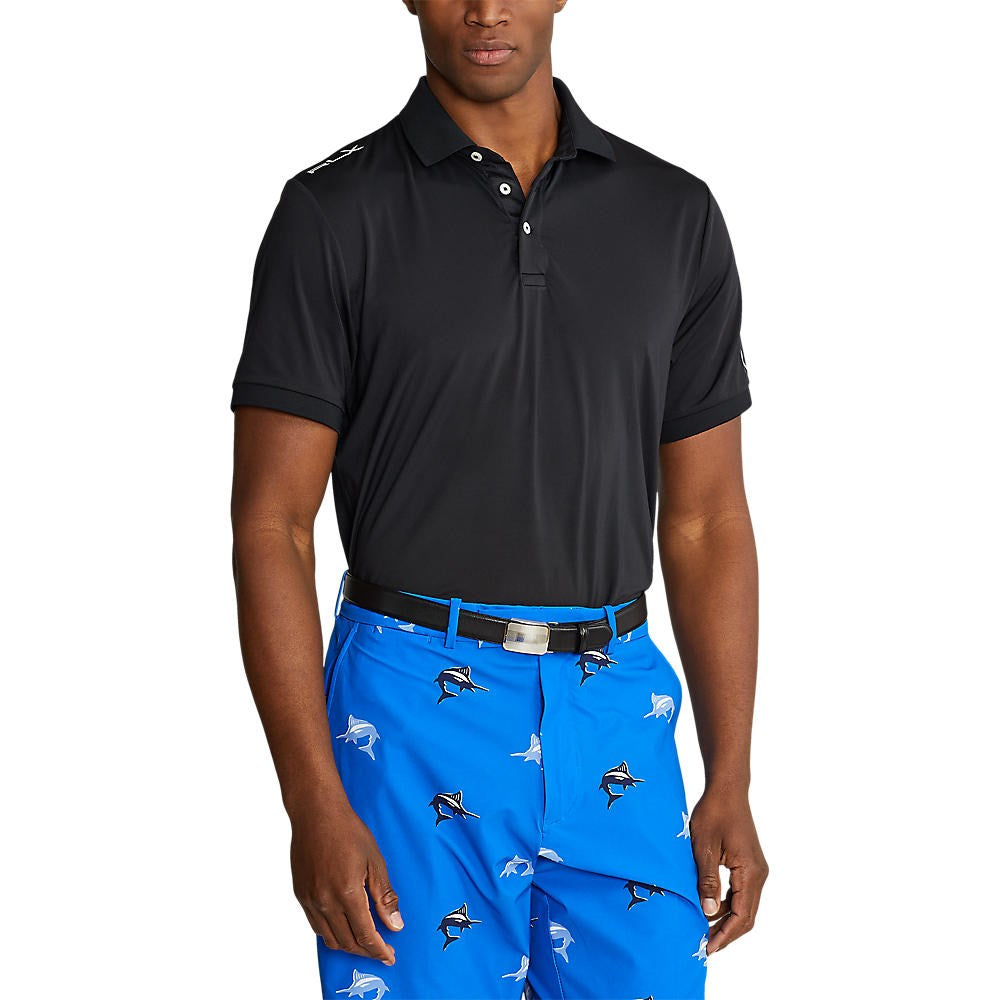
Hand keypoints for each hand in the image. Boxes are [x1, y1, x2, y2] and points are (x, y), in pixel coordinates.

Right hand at [289, 796, 403, 964]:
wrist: (316, 813)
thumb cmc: (348, 831)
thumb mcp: (375, 861)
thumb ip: (384, 896)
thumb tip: (395, 924)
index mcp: (347, 892)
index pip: (365, 934)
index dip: (379, 950)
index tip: (390, 956)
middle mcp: (325, 901)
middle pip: (348, 941)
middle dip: (367, 951)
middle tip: (382, 951)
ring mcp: (310, 899)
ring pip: (330, 938)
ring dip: (349, 945)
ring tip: (365, 942)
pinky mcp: (300, 894)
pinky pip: (316, 925)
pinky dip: (331, 933)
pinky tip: (344, 927)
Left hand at [689, 786, 767, 954]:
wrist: (727, 789)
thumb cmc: (714, 813)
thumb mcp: (704, 847)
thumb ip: (707, 880)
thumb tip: (709, 912)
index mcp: (750, 872)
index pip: (742, 915)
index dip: (725, 934)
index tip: (708, 947)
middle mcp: (759, 874)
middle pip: (746, 915)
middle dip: (726, 932)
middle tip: (704, 944)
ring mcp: (756, 869)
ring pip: (744, 905)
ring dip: (726, 919)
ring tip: (704, 930)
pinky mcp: (749, 864)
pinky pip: (741, 892)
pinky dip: (728, 904)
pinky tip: (710, 907)